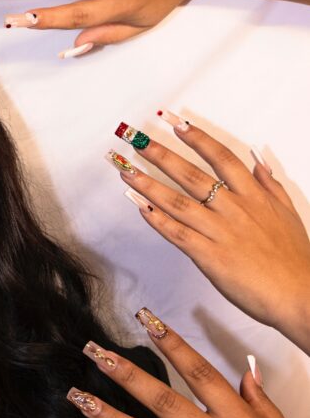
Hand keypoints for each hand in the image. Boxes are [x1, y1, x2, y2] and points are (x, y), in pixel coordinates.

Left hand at [108, 116, 309, 352]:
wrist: (300, 295)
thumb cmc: (295, 259)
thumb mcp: (288, 214)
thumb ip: (270, 186)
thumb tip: (258, 161)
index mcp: (254, 196)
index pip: (222, 158)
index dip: (198, 139)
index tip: (177, 123)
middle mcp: (234, 209)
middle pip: (192, 175)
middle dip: (161, 155)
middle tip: (136, 139)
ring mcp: (220, 232)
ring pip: (178, 202)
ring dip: (149, 185)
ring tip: (126, 171)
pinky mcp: (210, 256)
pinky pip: (178, 234)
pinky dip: (157, 221)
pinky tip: (140, 208)